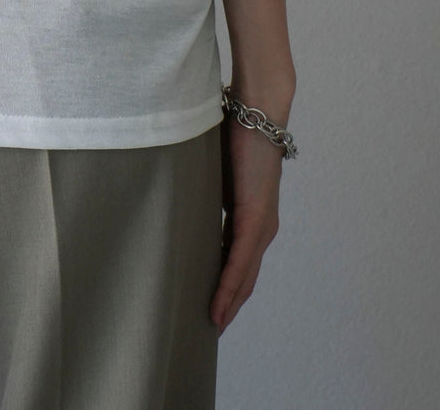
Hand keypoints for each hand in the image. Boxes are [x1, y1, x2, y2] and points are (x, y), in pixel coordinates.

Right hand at [210, 109, 286, 334]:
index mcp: (252, 215)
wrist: (256, 111)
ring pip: (244, 277)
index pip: (239, 261)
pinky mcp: (256, 219)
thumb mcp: (213, 171)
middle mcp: (262, 226)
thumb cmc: (232, 132)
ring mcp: (261, 225)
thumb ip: (203, 190)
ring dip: (228, 303)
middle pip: (245, 278)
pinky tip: (218, 308)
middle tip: (207, 328)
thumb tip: (177, 200)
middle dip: (228, 305)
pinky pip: (240, 262)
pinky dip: (229, 288)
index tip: (208, 306)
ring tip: (210, 326)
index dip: (226, 286)